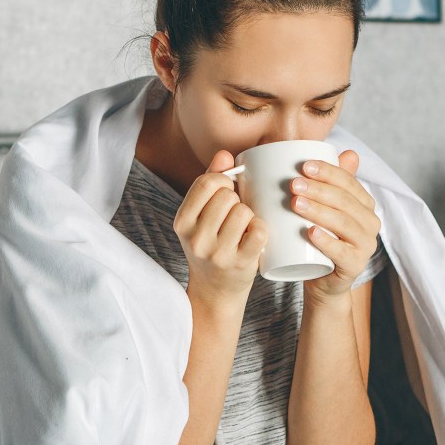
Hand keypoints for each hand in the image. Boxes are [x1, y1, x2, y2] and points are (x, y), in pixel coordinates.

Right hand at [174, 150, 267, 306]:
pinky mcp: (240, 264)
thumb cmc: (211, 244)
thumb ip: (210, 182)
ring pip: (243, 211)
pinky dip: (261, 228)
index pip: (206, 183)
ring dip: (249, 214)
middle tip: (235, 214)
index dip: (223, 180)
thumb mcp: (201, 216)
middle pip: (227, 196)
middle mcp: (195, 238)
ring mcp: (217, 253)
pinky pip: (259, 230)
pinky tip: (255, 235)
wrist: (214, 290)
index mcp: (182, 221)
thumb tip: (225, 154)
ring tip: (244, 226)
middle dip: (236, 199)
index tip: (227, 190)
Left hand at [290, 150, 380, 299]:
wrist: (322, 280)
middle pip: (344, 201)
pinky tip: (310, 233)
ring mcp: (365, 246)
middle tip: (293, 184)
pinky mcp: (355, 266)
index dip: (327, 171)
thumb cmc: (320, 239)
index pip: (348, 182)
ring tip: (295, 204)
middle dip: (318, 190)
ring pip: (343, 224)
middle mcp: (370, 223)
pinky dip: (326, 242)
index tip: (303, 165)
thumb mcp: (324, 208)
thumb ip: (333, 183)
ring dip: (319, 211)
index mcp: (364, 204)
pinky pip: (342, 253)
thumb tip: (348, 152)